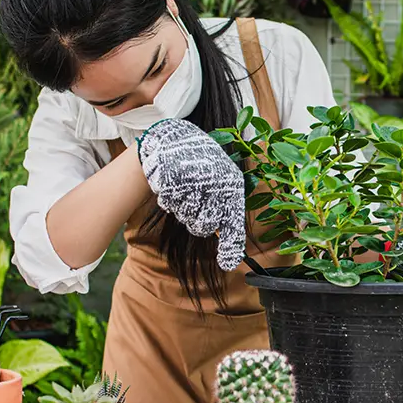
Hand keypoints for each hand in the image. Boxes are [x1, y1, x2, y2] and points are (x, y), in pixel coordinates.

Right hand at [137, 119, 245, 270]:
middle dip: (197, 221)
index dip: (231, 245)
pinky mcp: (172, 177)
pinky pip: (170, 204)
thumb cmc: (202, 169)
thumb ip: (227, 220)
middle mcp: (216, 182)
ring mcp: (193, 180)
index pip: (233, 221)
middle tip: (195, 204)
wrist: (176, 138)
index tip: (228, 264)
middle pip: (204, 226)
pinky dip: (169, 198)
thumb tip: (231, 261)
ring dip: (182, 208)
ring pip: (185, 216)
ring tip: (186, 188)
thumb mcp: (222, 188)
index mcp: (232, 184)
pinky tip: (174, 183)